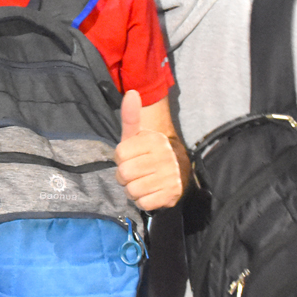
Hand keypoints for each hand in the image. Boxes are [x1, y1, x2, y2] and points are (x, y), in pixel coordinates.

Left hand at [114, 90, 183, 210]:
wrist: (177, 171)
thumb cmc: (148, 152)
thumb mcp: (138, 135)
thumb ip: (130, 117)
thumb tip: (131, 92)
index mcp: (153, 140)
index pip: (119, 155)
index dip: (121, 159)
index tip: (131, 158)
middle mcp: (164, 157)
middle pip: (124, 174)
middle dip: (124, 177)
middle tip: (135, 173)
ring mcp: (169, 177)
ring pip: (132, 191)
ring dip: (132, 190)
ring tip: (142, 182)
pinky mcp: (171, 195)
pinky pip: (143, 204)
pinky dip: (142, 201)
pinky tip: (150, 193)